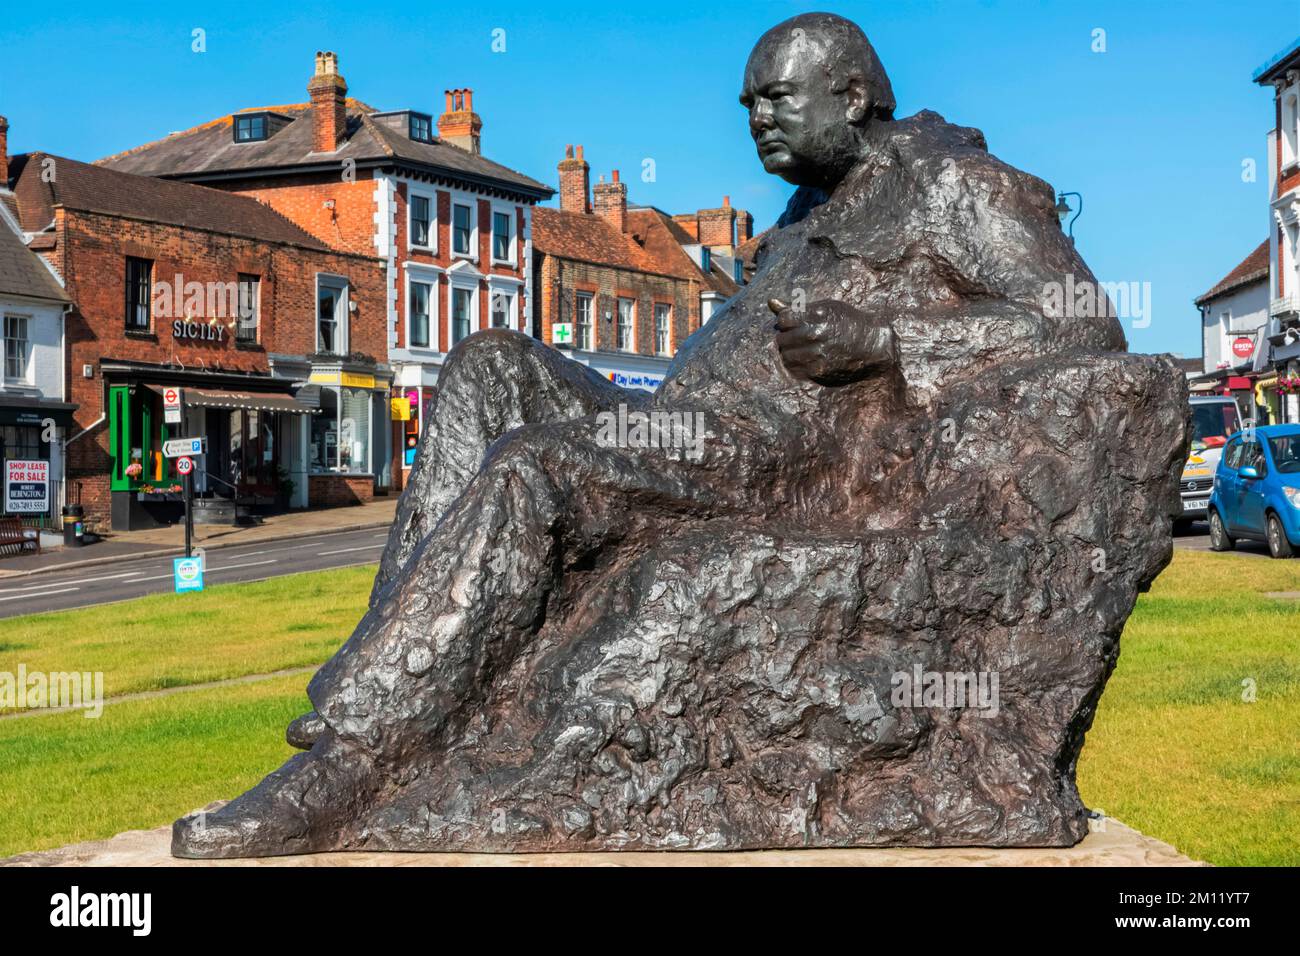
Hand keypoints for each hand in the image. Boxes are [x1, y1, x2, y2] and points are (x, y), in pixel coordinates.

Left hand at [770, 298, 896, 384]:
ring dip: (790, 352)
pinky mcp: (819, 370)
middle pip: (782, 338)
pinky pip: (794, 368)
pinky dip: (796, 364)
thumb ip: (796, 307)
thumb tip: (770, 302)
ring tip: (801, 349)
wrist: (872, 345)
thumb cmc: (847, 322)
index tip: (794, 324)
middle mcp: (816, 334)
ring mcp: (817, 353)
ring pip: (786, 355)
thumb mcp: (826, 308)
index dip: (786, 321)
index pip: (783, 319)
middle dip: (787, 338)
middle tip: (797, 338)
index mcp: (817, 315)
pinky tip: (806, 359)